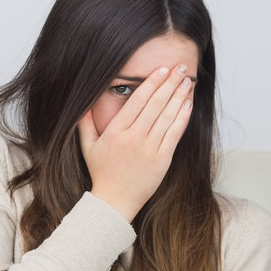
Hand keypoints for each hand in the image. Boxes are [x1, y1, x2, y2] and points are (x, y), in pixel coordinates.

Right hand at [79, 66, 192, 221]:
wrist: (114, 202)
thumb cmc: (101, 173)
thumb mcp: (88, 147)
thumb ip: (85, 124)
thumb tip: (83, 104)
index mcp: (116, 131)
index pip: (138, 101)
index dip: (152, 83)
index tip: (162, 69)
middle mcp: (134, 138)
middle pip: (156, 104)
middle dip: (169, 83)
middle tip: (180, 68)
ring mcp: (149, 149)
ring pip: (167, 116)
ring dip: (179, 96)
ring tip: (187, 81)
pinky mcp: (162, 160)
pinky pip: (175, 133)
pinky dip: (182, 117)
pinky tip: (188, 103)